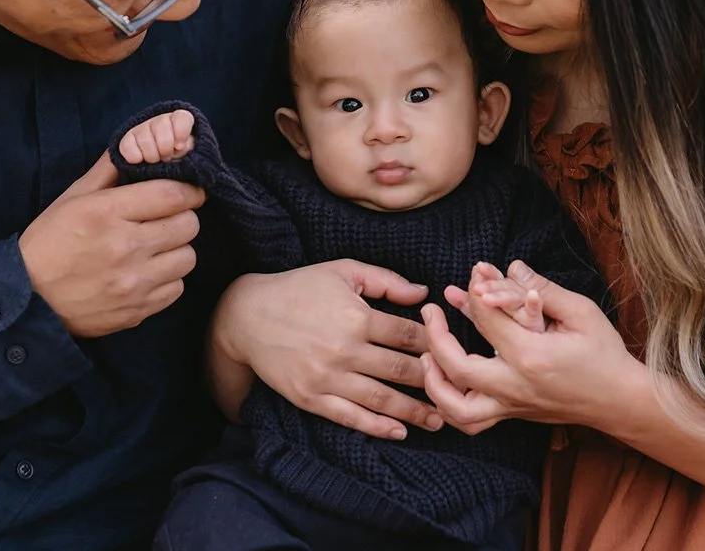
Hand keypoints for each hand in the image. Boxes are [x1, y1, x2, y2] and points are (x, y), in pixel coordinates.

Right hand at [18, 150, 203, 337]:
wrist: (27, 299)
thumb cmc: (49, 243)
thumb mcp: (72, 198)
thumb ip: (108, 170)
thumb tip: (137, 147)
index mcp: (107, 213)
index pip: (173, 194)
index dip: (189, 189)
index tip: (188, 191)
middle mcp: (124, 247)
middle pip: (188, 225)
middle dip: (182, 217)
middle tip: (166, 219)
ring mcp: (132, 283)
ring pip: (187, 258)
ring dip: (176, 250)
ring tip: (157, 248)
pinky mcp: (136, 310)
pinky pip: (176, 288)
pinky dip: (168, 279)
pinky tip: (148, 273)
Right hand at [119, 109, 195, 163]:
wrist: (158, 177)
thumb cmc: (179, 164)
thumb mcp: (189, 157)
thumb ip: (188, 149)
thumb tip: (182, 147)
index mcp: (180, 123)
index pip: (182, 117)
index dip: (180, 131)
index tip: (179, 146)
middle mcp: (161, 122)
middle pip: (162, 124)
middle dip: (165, 147)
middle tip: (167, 158)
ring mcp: (142, 129)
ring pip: (144, 136)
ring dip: (151, 154)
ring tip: (155, 161)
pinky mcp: (127, 142)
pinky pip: (127, 145)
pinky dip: (134, 156)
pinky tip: (140, 161)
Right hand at [210, 260, 444, 439]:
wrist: (246, 317)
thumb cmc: (298, 288)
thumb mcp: (341, 272)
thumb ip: (384, 280)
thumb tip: (423, 293)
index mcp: (356, 315)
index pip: (409, 335)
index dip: (434, 345)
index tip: (451, 352)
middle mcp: (344, 349)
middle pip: (402, 370)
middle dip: (434, 381)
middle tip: (457, 390)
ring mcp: (327, 377)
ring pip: (383, 399)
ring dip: (415, 412)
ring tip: (440, 419)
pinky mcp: (311, 398)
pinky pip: (351, 418)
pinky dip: (378, 428)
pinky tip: (400, 432)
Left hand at [420, 260, 643, 434]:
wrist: (620, 400)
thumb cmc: (604, 353)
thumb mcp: (582, 313)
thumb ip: (543, 290)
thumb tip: (513, 266)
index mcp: (532, 357)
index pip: (488, 322)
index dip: (475, 294)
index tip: (471, 276)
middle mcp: (516, 386)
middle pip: (458, 369)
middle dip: (436, 339)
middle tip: (430, 313)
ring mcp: (513, 406)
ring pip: (457, 410)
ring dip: (434, 384)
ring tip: (427, 356)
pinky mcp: (513, 415)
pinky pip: (471, 422)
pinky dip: (449, 406)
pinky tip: (444, 381)